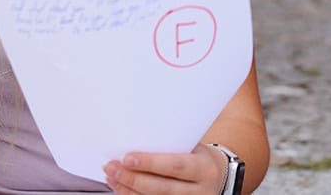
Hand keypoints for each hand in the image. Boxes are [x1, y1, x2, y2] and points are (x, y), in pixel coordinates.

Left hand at [103, 144, 226, 194]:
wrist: (219, 178)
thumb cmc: (200, 158)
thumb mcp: (194, 147)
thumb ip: (171, 146)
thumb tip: (137, 139)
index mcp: (204, 169)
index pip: (174, 166)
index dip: (149, 163)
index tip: (126, 158)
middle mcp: (199, 191)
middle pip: (161, 188)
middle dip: (132, 178)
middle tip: (111, 168)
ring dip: (128, 190)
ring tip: (112, 178)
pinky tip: (121, 189)